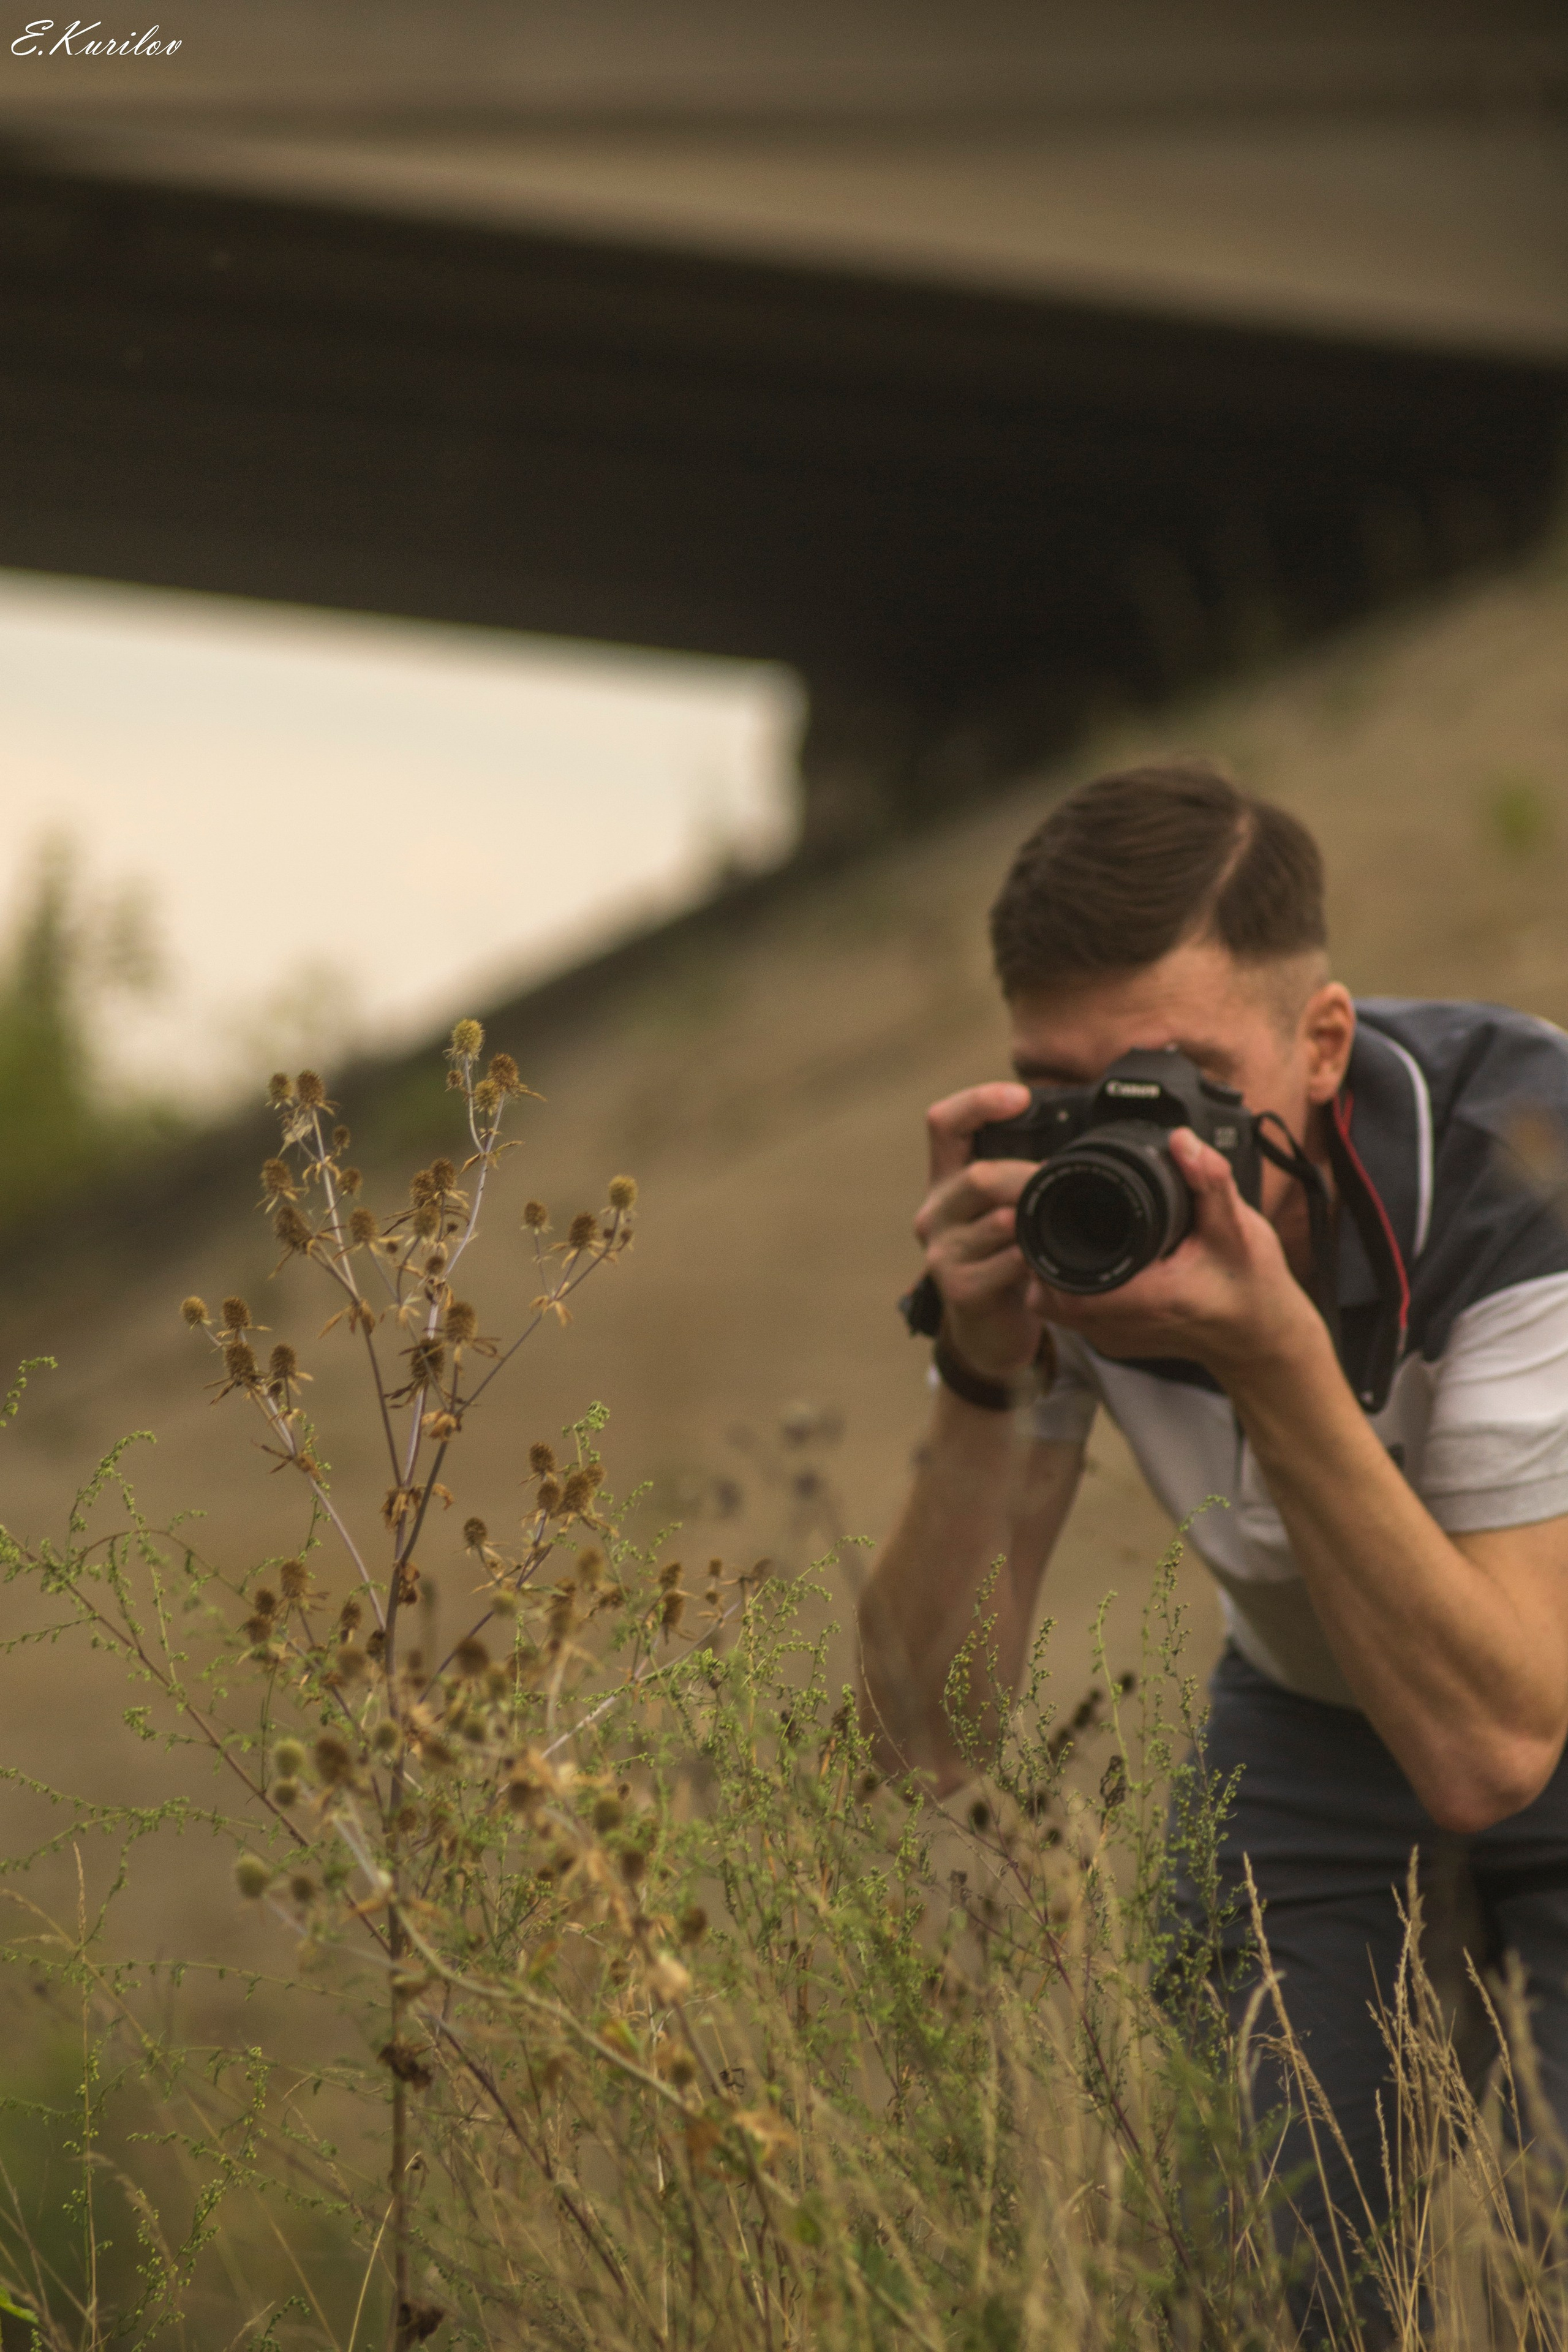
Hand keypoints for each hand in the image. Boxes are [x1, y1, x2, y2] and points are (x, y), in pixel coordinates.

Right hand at [915, 1081, 1046, 1381]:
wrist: (988, 1330)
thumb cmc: (1004, 1259)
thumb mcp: (1006, 1209)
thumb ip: (1023, 1175)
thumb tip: (1082, 1135)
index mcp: (946, 1181)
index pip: (944, 1123)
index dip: (979, 1102)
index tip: (1021, 1097)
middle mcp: (935, 1211)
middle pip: (977, 1175)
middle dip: (1028, 1176)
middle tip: (1062, 1183)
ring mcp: (943, 1252)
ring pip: (996, 1219)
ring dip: (1037, 1219)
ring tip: (1060, 1223)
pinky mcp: (959, 1288)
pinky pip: (1007, 1262)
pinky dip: (1035, 1259)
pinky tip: (1047, 1262)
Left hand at [1027, 1128, 1324, 1380]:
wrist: (1260, 1337)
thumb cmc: (1253, 1286)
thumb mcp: (1239, 1228)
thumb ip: (1209, 1181)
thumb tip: (1180, 1140)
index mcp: (1150, 1299)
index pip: (1068, 1283)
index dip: (1051, 1246)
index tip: (1057, 1211)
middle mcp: (1123, 1327)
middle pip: (1050, 1293)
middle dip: (1049, 1250)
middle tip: (1059, 1213)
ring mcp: (1115, 1340)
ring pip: (1055, 1306)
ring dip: (1056, 1268)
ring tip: (1071, 1231)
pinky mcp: (1115, 1342)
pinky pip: (1072, 1314)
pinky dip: (1072, 1285)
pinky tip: (1091, 1257)